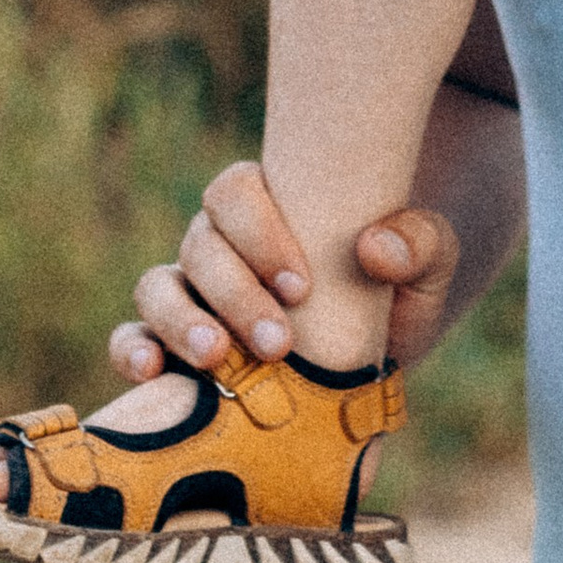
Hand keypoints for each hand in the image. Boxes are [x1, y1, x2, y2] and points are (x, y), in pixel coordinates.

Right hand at [107, 160, 462, 383]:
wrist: (382, 353)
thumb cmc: (400, 292)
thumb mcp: (430, 263)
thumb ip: (420, 243)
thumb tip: (376, 247)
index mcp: (273, 206)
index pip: (235, 190)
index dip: (257, 232)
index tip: (301, 286)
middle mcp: (223, 245)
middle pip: (200, 244)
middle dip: (235, 293)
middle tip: (278, 343)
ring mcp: (194, 295)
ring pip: (158, 286)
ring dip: (181, 322)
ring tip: (218, 360)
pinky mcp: (176, 349)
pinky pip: (132, 338)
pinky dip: (132, 349)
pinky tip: (152, 373)